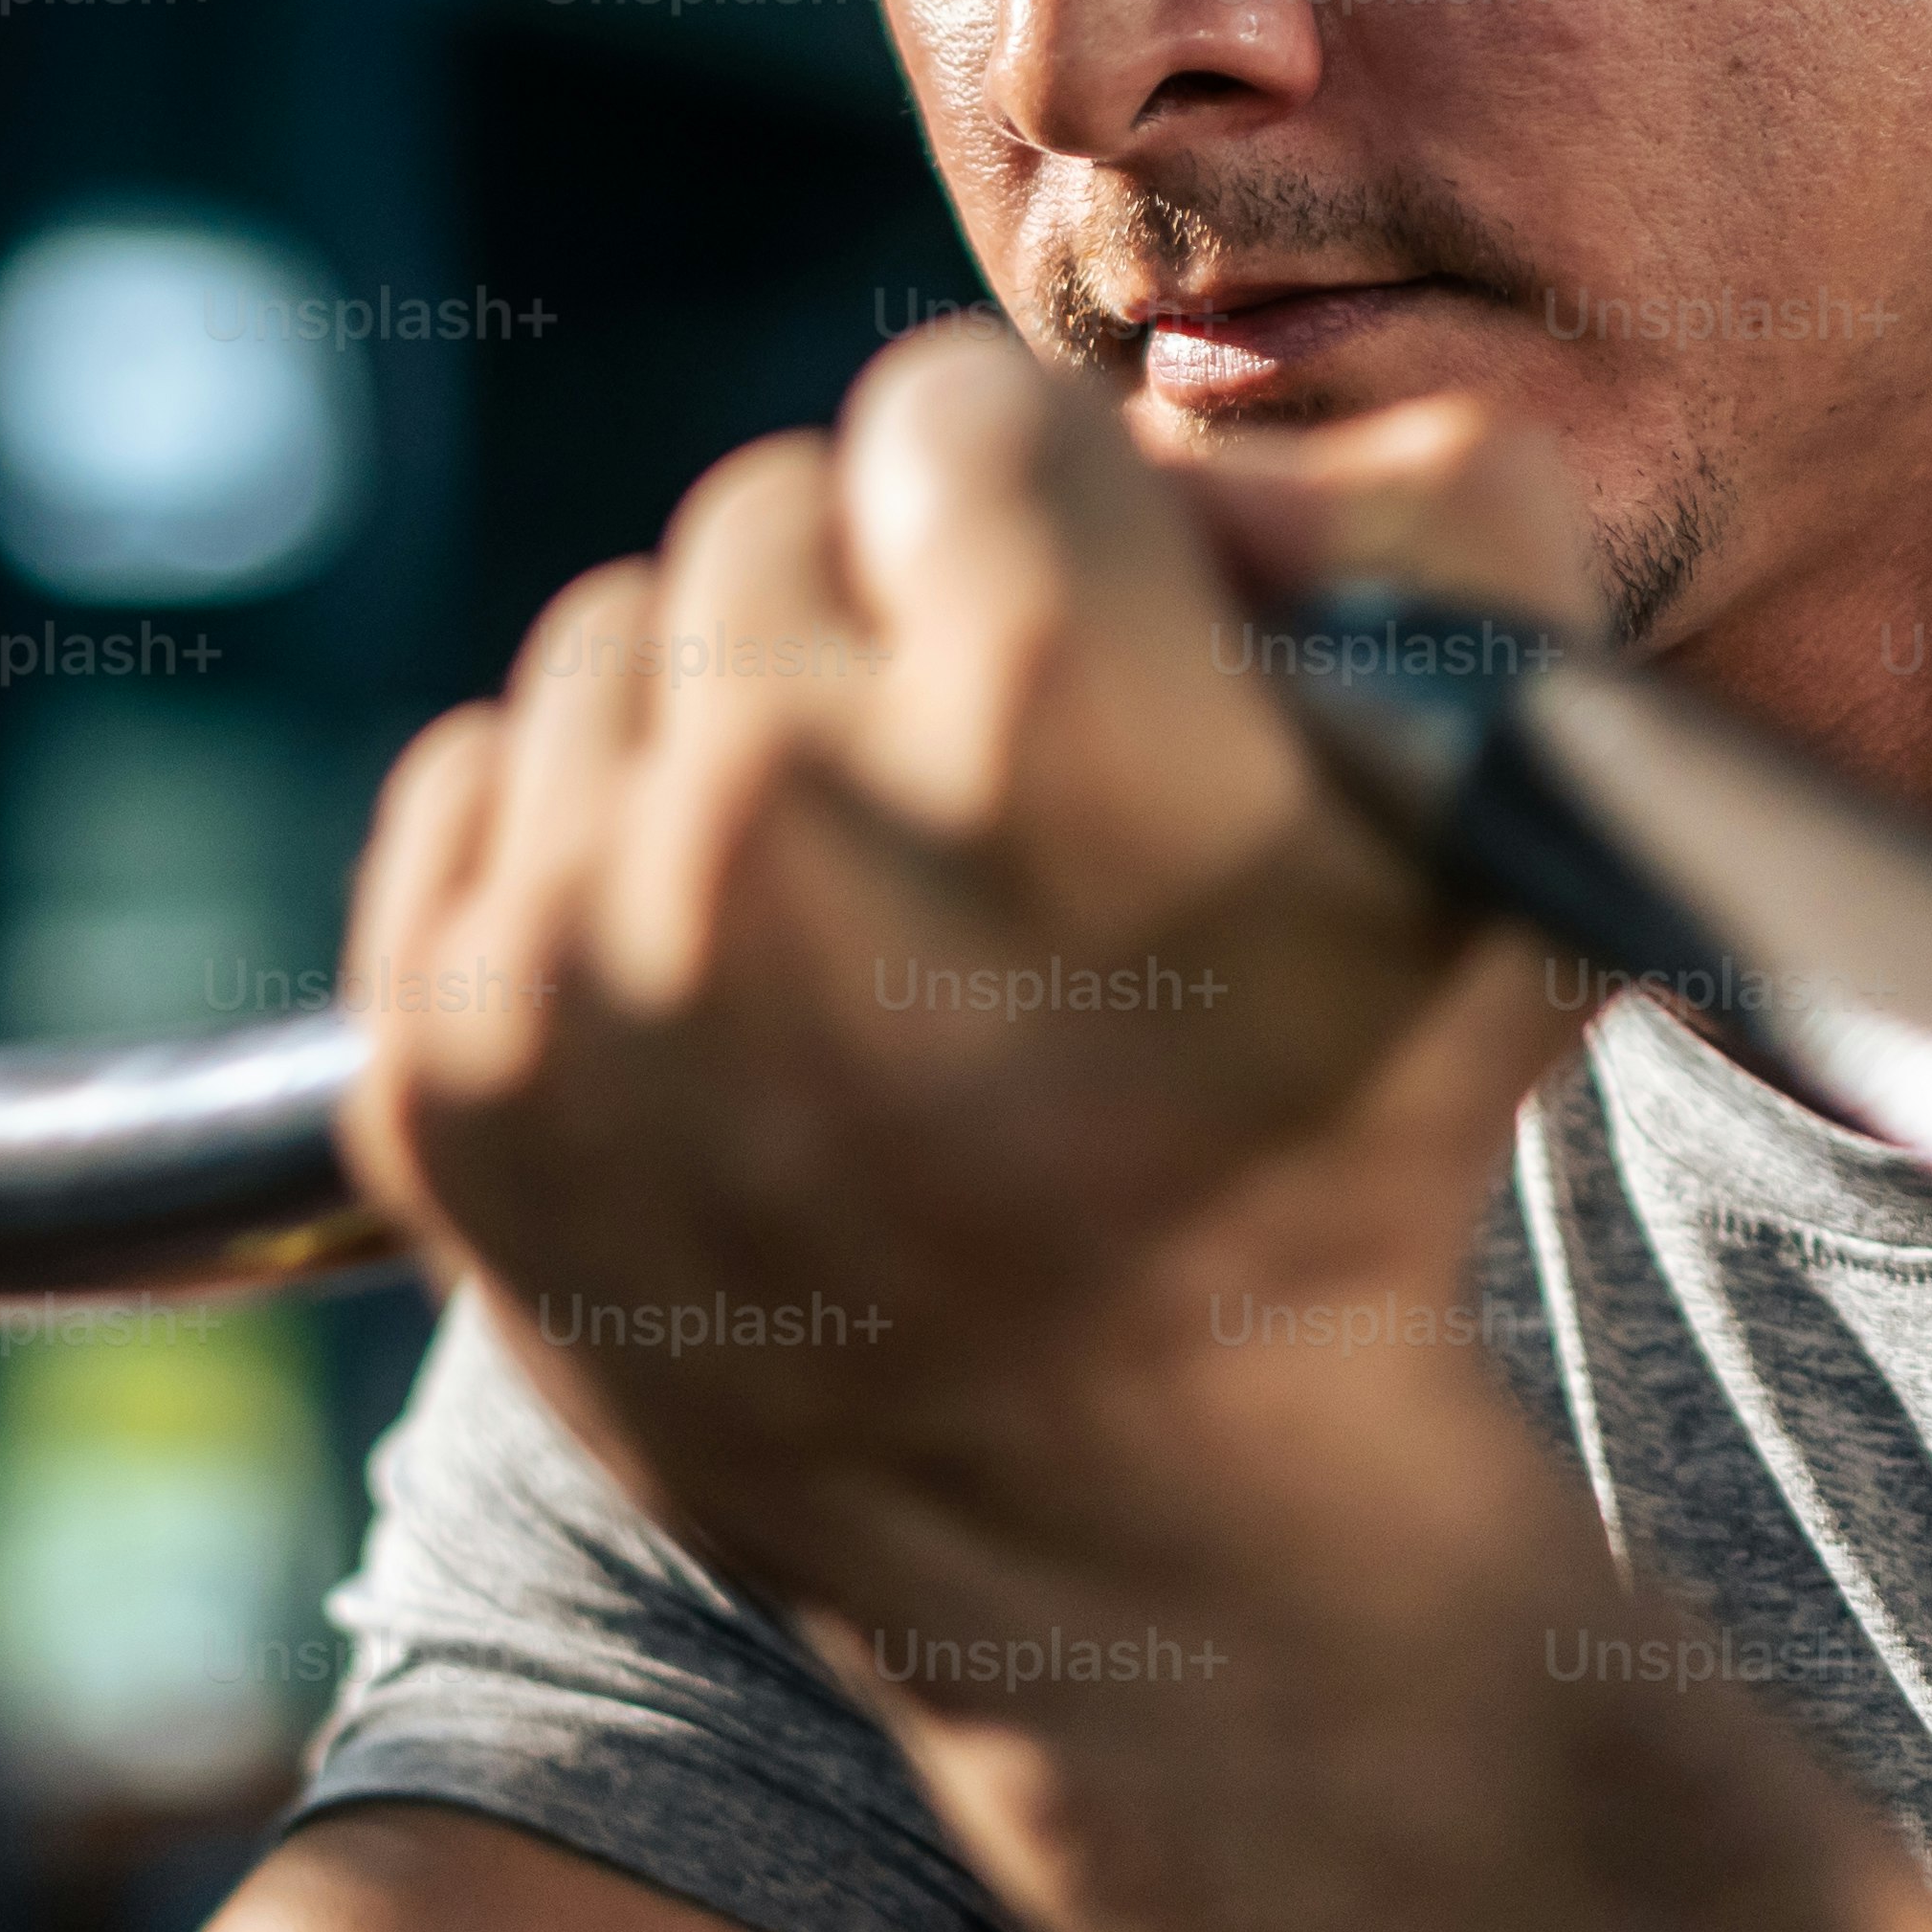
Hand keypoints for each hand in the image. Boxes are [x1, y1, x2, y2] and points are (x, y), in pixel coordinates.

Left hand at [340, 321, 1593, 1611]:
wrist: (1131, 1517)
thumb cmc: (1332, 1135)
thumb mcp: (1490, 798)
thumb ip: (1413, 499)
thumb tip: (1183, 458)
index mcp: (1032, 708)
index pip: (956, 414)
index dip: (1050, 529)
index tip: (1089, 670)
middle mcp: (770, 812)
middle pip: (767, 516)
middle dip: (880, 630)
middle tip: (979, 831)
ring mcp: (578, 957)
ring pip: (611, 647)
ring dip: (723, 738)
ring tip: (861, 938)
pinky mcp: (441, 1073)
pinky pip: (471, 791)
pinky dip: (578, 864)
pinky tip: (723, 1007)